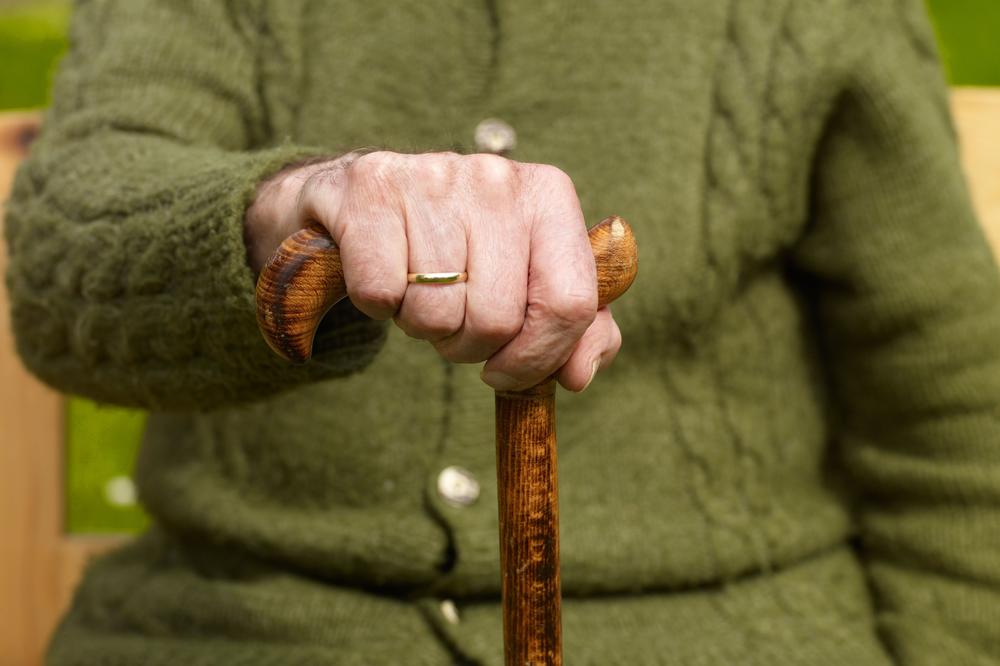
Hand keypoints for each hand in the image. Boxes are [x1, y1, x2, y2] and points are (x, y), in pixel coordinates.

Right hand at [245, 151, 621, 391]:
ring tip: (418, 291)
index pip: (570, 303)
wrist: (367, 201)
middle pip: (497, 320)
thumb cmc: (460, 250)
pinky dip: (377, 305)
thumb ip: (572, 329)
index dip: (538, 357)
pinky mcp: (370, 188)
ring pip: (436, 313)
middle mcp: (497, 178)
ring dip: (422, 326)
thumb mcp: (526, 280)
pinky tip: (383, 275)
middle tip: (453, 321)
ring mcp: (432, 177)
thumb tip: (576, 375)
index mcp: (549, 197)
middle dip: (468, 345)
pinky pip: (381, 293)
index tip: (505, 371)